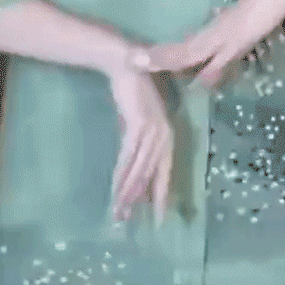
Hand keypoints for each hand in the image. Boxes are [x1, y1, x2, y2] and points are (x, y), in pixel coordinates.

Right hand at [109, 66, 173, 225]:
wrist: (127, 62)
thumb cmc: (134, 92)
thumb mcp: (138, 122)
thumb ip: (139, 144)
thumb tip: (133, 167)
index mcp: (168, 136)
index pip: (165, 171)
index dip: (161, 195)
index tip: (159, 217)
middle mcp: (164, 135)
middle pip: (153, 175)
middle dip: (144, 201)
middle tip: (133, 222)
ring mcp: (153, 130)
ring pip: (141, 169)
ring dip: (129, 192)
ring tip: (120, 212)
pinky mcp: (139, 124)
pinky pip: (130, 155)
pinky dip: (123, 174)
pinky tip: (117, 189)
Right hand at [138, 0, 284, 88]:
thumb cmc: (256, 24)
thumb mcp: (237, 48)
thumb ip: (218, 65)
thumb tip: (199, 82)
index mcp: (208, 41)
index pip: (180, 55)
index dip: (160, 61)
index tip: (137, 62)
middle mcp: (209, 33)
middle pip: (184, 47)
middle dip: (164, 54)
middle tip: (142, 57)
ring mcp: (219, 25)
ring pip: (195, 40)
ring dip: (179, 46)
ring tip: (164, 50)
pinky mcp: (229, 20)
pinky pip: (206, 32)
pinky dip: (197, 35)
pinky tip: (196, 30)